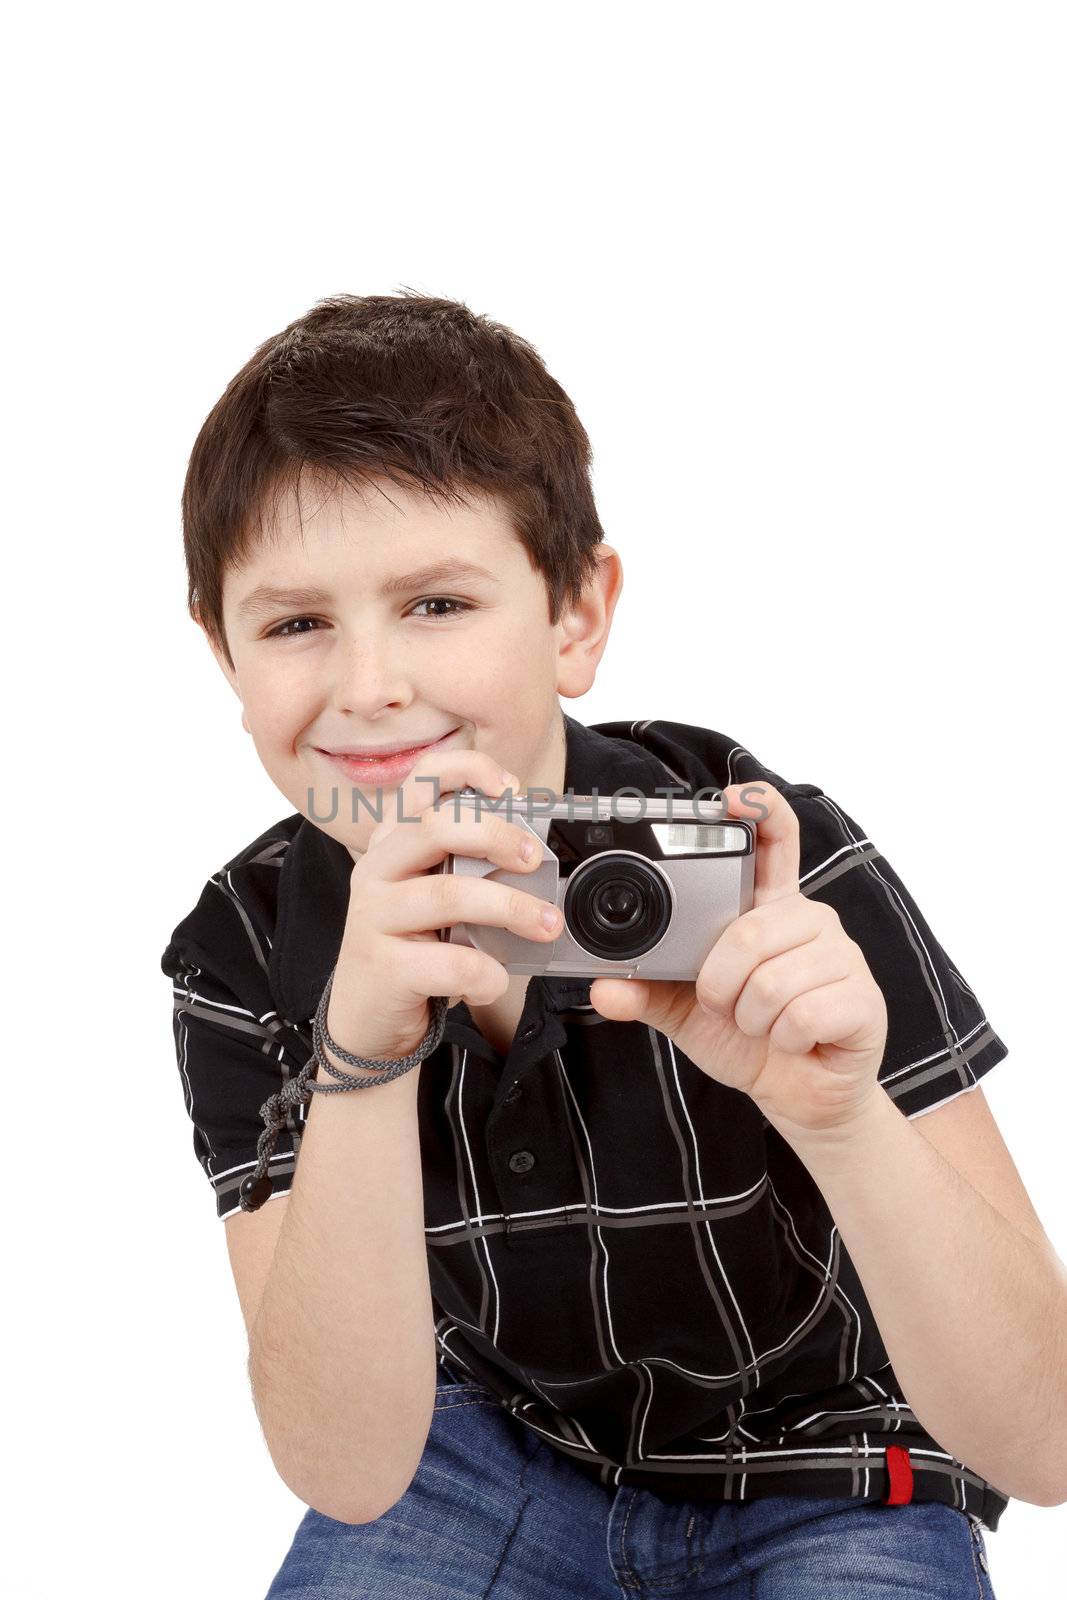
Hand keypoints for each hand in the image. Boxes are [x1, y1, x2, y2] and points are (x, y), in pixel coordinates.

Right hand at [327, 748, 561, 1062]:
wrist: (368, 1014)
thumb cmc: (415, 945)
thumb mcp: (438, 894)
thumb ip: (471, 867)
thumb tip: (537, 856)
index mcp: (395, 840)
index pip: (423, 781)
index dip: (468, 771)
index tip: (510, 788)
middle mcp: (378, 868)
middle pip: (436, 828)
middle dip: (497, 837)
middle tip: (536, 860)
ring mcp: (374, 916)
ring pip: (448, 894)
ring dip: (510, 907)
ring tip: (546, 925)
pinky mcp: (383, 965)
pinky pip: (447, 961)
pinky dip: (485, 971)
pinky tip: (496, 978)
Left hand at [588, 782, 888, 1137]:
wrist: (798, 1096)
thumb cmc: (746, 1038)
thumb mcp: (684, 1013)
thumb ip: (645, 993)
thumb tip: (603, 988)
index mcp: (767, 908)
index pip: (774, 840)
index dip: (758, 811)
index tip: (732, 799)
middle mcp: (808, 920)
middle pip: (750, 933)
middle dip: (720, 985)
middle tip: (726, 1005)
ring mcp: (842, 956)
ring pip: (772, 981)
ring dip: (751, 1018)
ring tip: (764, 1024)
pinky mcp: (863, 998)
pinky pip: (802, 1015)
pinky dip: (784, 1039)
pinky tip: (795, 1040)